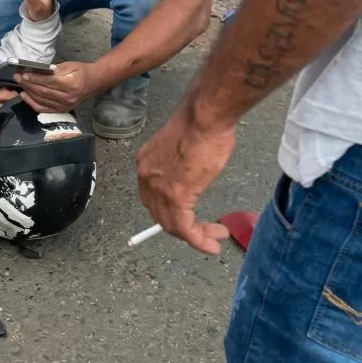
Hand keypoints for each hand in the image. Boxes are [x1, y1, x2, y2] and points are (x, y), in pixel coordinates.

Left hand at [17, 61, 100, 111]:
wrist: (94, 83)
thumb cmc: (82, 72)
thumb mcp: (70, 65)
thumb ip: (54, 69)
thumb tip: (37, 70)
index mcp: (71, 85)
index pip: (49, 82)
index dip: (35, 78)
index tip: (23, 74)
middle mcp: (68, 98)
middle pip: (43, 92)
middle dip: (28, 84)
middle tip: (17, 77)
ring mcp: (64, 106)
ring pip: (41, 100)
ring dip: (28, 92)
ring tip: (20, 84)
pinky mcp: (61, 111)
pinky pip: (43, 109)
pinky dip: (32, 103)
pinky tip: (24, 95)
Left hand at [136, 105, 233, 254]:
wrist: (205, 117)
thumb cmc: (202, 124)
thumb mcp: (185, 147)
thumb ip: (182, 164)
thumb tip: (192, 173)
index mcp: (147, 163)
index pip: (153, 197)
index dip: (170, 211)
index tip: (190, 218)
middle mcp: (146, 176)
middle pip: (160, 213)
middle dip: (184, 227)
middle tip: (208, 231)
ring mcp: (159, 188)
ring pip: (172, 224)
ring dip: (195, 236)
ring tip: (215, 239)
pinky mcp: (176, 197)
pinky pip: (184, 228)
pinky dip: (197, 240)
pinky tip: (211, 245)